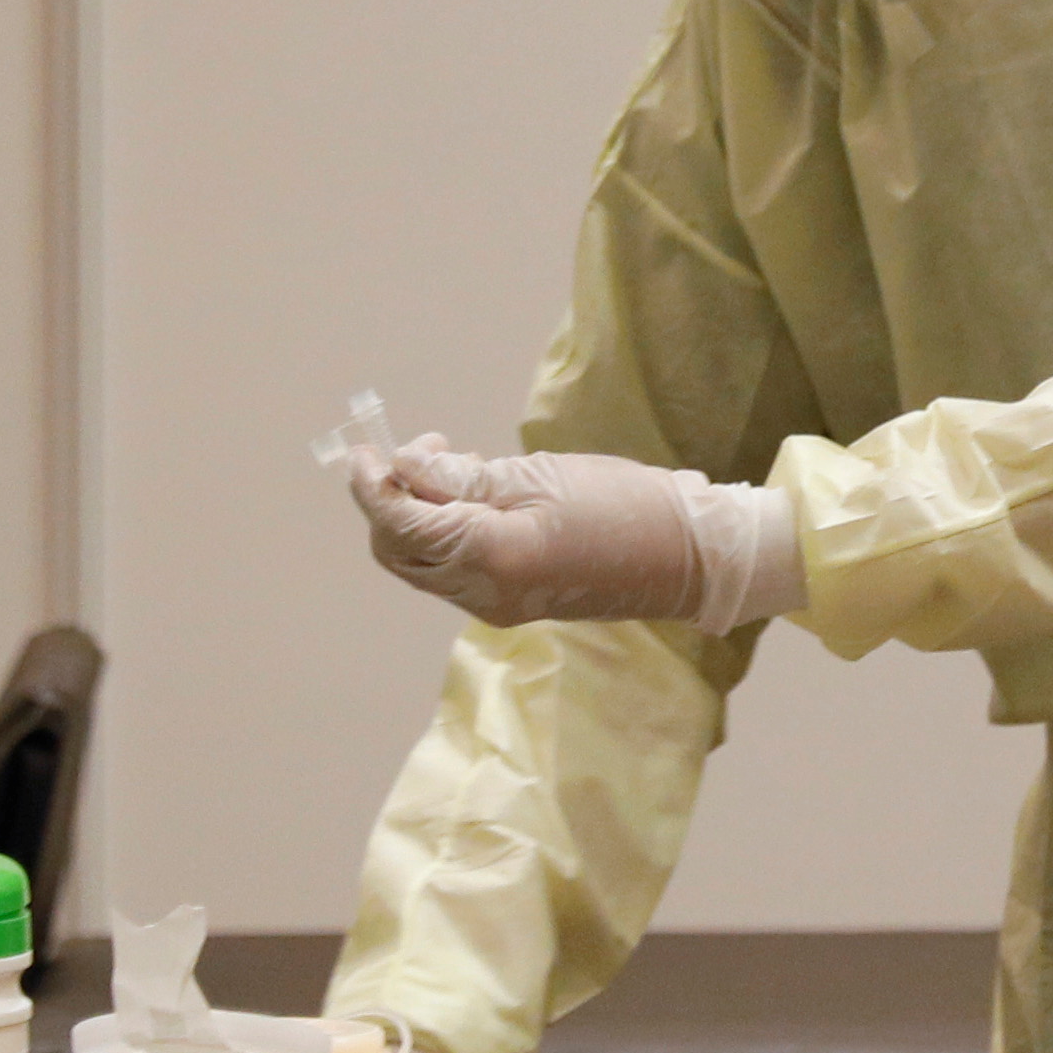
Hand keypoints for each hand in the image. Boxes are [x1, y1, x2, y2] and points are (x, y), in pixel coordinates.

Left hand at [339, 437, 798, 628]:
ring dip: (419, 514)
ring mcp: (498, 604)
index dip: (372, 487)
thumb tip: (402, 468)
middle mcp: (485, 593)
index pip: (401, 525)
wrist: (688, 557)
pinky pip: (455, 569)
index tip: (364, 451)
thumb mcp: (538, 476)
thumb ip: (463, 477)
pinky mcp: (513, 601)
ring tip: (454, 462)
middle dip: (391, 501)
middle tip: (420, 448)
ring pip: (424, 563)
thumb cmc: (624, 505)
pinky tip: (475, 496)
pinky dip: (446, 532)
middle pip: (400, 553)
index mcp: (492, 557)